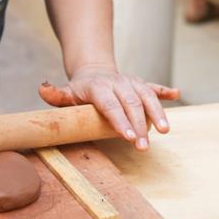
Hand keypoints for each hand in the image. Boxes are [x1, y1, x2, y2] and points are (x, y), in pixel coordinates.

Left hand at [38, 66, 179, 149]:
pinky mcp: (141, 84)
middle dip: (139, 125)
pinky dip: (165, 91)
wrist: (93, 71)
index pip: (110, 105)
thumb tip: (42, 88)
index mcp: (98, 87)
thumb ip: (55, 95)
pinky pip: (154, 87)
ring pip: (146, 95)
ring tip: (164, 130)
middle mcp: (117, 82)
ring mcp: (131, 82)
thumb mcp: (66, 93)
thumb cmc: (80, 90)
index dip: (119, 120)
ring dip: (157, 112)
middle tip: (144, 146)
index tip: (128, 137)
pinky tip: (175, 94)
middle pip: (131, 103)